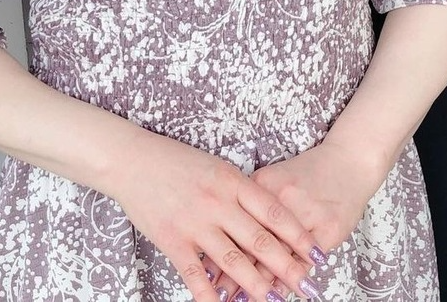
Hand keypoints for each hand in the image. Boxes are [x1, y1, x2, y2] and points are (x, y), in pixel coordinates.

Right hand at [108, 128, 327, 301]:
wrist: (131, 159)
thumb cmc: (172, 160)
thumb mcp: (213, 166)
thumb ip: (236, 190)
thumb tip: (265, 214)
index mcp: (230, 180)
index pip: (273, 211)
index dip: (297, 235)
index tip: (315, 253)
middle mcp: (217, 202)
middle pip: (260, 240)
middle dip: (288, 267)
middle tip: (308, 285)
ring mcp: (195, 222)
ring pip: (234, 261)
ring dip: (258, 285)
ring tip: (276, 300)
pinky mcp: (172, 240)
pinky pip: (196, 275)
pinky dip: (212, 296)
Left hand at [208, 139, 388, 300]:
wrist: (349, 160)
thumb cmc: (307, 172)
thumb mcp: (273, 179)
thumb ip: (251, 202)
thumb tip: (225, 234)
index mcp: (262, 182)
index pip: (236, 222)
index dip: (220, 250)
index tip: (207, 274)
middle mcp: (281, 196)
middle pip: (254, 240)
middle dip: (236, 273)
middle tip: (222, 295)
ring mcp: (306, 211)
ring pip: (279, 255)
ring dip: (262, 282)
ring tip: (244, 300)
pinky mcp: (328, 227)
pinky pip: (305, 259)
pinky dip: (292, 277)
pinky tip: (282, 292)